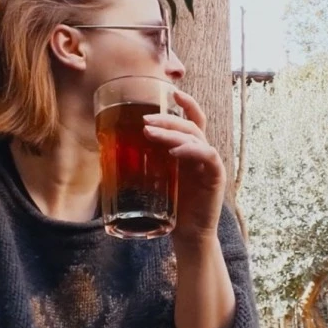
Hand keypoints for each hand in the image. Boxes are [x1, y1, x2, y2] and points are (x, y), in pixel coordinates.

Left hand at [143, 90, 226, 245]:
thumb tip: (111, 153)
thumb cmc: (170, 208)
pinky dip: (192, 150)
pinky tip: (175, 151)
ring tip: (151, 132)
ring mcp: (210, 163)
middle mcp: (202, 153)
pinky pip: (207, 155)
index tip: (171, 91)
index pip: (192, 120)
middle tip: (146, 120)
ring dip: (173, 132)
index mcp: (190, 151)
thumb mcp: (155, 181)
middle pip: (190, 125)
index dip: (186, 104)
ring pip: (196, 137)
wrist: (189, 236)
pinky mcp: (215, 176)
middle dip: (167, 119)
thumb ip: (145, 165)